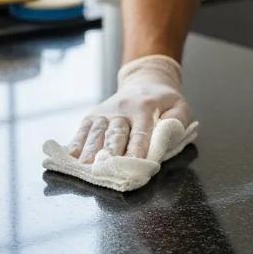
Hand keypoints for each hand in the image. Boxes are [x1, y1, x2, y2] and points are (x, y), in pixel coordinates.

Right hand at [67, 54, 192, 162]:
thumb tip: (167, 137)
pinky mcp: (92, 115)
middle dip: (109, 154)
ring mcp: (104, 112)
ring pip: (96, 134)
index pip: (140, 134)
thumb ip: (177, 122)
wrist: (144, 82)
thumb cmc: (163, 102)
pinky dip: (76, 144)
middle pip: (114, 135)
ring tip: (86, 169)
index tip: (132, 167)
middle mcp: (121, 109)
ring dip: (90, 152)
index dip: (136, 151)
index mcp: (144, 108)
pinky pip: (83, 130)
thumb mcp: (179, 106)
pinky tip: (72, 157)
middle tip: (105, 171)